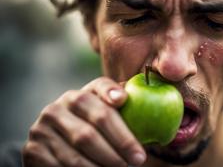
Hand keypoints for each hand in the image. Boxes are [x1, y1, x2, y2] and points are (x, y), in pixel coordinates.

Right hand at [23, 77, 146, 166]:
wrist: (57, 149)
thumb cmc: (95, 133)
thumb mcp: (108, 120)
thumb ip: (126, 114)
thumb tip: (165, 121)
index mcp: (82, 94)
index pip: (98, 87)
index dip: (110, 92)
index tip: (122, 100)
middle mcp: (60, 106)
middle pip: (93, 124)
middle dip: (119, 143)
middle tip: (138, 159)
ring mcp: (43, 127)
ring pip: (79, 149)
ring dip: (105, 163)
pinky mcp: (33, 150)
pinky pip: (63, 165)